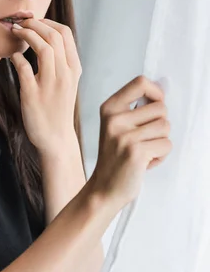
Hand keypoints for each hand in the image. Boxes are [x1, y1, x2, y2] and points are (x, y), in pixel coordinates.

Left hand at [9, 18, 81, 153]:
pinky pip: (24, 68)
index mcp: (74, 69)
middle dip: (35, 24)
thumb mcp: (68, 82)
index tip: (34, 22)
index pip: (65, 33)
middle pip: (54, 36)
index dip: (48, 22)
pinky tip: (11, 55)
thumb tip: (47, 37)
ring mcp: (50, 85)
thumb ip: (61, 61)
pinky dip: (16, 57)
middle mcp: (65, 74)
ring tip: (15, 32)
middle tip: (20, 23)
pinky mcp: (33, 95)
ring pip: (43, 48)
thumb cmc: (58, 108)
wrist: (56, 138)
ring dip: (26, 35)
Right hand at [89, 75, 172, 213]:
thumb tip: (162, 93)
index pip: (140, 83)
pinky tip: (145, 162)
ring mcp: (124, 136)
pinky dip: (161, 156)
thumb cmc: (115, 157)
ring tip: (144, 151)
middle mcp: (115, 119)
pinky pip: (166, 145)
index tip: (156, 105)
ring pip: (166, 127)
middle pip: (160, 108)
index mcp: (109, 108)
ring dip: (161, 142)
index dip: (156, 93)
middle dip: (160, 125)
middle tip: (144, 139)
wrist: (104, 188)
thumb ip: (135, 109)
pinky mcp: (136, 152)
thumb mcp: (117, 126)